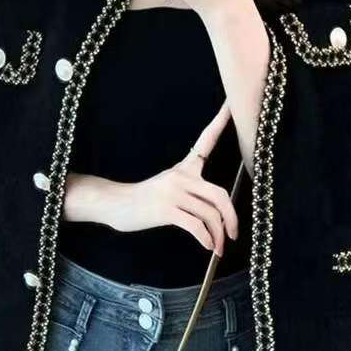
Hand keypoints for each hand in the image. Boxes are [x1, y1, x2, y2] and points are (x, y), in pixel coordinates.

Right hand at [63, 101, 238, 255]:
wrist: (116, 204)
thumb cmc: (146, 199)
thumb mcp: (170, 185)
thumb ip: (192, 190)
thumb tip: (219, 212)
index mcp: (185, 167)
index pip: (207, 140)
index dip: (221, 121)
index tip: (232, 103)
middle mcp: (182, 176)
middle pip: (220, 194)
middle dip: (232, 217)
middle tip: (234, 234)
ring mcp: (174, 193)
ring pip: (210, 214)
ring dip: (218, 235)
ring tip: (219, 247)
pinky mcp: (167, 210)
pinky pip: (196, 226)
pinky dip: (206, 239)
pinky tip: (208, 247)